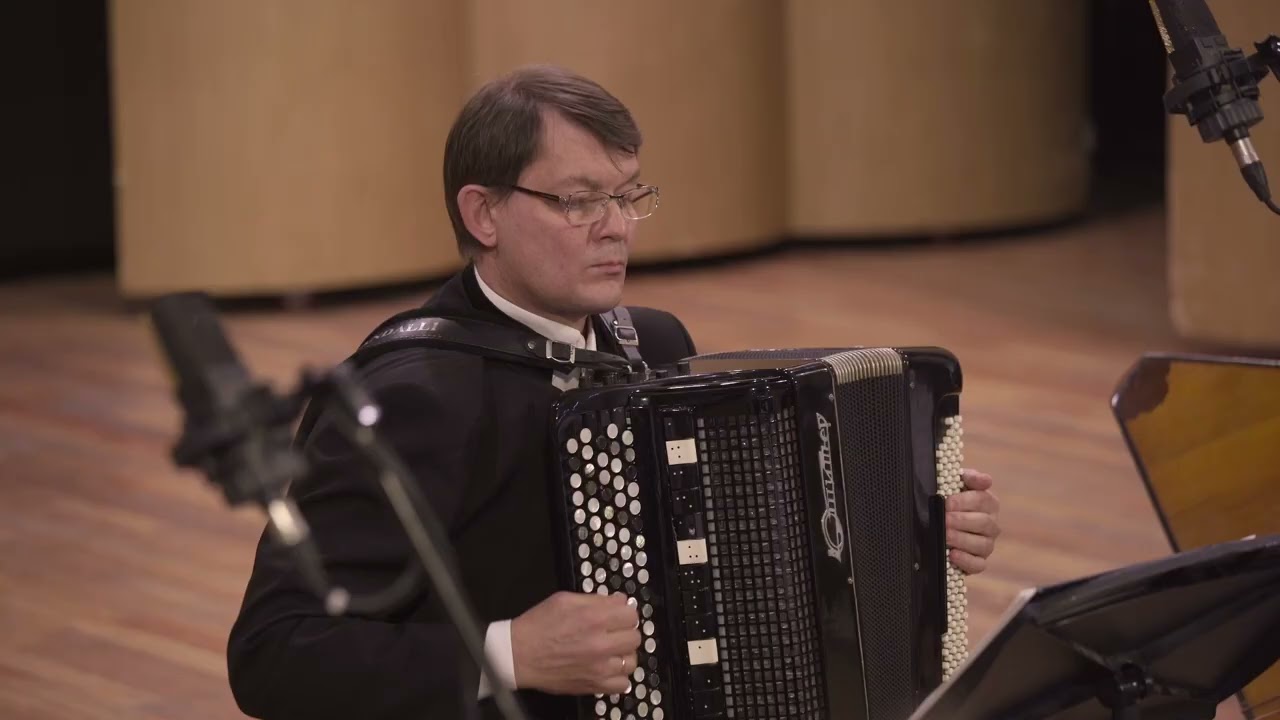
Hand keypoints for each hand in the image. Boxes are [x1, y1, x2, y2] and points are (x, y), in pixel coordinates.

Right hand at [510, 591, 639, 695]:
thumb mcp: (564, 599)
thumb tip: (619, 601)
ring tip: (610, 651)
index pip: (631, 614)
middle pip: (635, 637)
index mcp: (594, 618)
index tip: (617, 615)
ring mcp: (599, 668)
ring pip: (632, 661)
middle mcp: (601, 644)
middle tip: (612, 632)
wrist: (518, 655)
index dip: (624, 612)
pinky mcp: (594, 686)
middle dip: (625, 631)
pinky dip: (618, 677)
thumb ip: (595, 599)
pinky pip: (622, 684)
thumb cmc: (538, 625)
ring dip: (623, 654)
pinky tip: (606, 668)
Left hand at [946, 468, 1000, 573]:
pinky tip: (952, 554)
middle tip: (945, 520)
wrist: (939, 521)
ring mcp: (986, 544)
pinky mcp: (979, 562)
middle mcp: (991, 524)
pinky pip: (978, 565)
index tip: (947, 503)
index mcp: (988, 503)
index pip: (982, 500)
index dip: (964, 501)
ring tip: (946, 536)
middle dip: (962, 521)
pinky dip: (966, 560)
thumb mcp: (956, 484)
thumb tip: (983, 480)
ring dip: (962, 540)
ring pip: (982, 544)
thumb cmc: (949, 501)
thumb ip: (969, 478)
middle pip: (984, 523)